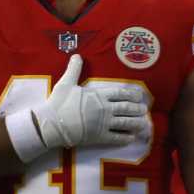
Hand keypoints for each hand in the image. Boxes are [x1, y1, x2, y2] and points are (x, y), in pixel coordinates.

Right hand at [18, 54, 150, 158]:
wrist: (50, 123)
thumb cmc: (58, 102)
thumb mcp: (66, 83)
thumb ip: (74, 70)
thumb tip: (77, 55)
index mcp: (98, 95)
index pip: (121, 94)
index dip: (133, 95)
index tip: (139, 96)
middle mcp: (104, 109)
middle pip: (127, 108)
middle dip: (138, 109)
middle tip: (144, 110)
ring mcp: (103, 123)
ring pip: (126, 123)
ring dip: (137, 123)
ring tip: (143, 124)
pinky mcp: (99, 137)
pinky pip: (117, 138)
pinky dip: (126, 138)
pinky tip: (132, 138)